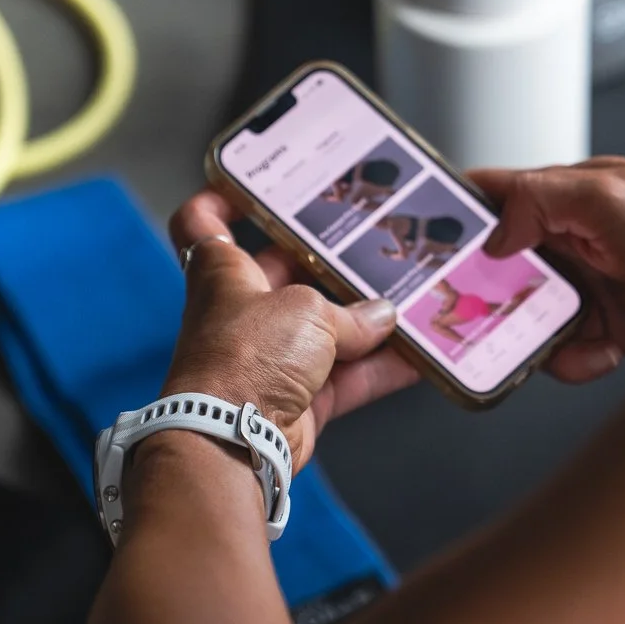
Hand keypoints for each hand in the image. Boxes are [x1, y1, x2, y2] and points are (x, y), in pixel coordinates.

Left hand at [165, 191, 417, 467]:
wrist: (232, 439)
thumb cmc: (246, 357)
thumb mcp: (306, 309)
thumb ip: (350, 312)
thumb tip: (381, 317)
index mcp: (224, 273)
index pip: (203, 223)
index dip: (223, 198)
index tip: (255, 184)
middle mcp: (244, 314)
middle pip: (286, 274)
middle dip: (330, 262)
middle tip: (372, 244)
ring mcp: (271, 359)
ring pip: (327, 331)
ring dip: (368, 322)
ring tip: (411, 299)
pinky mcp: (297, 400)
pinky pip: (348, 379)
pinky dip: (382, 371)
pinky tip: (421, 358)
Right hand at [475, 158, 624, 383]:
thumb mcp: (606, 198)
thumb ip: (538, 200)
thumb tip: (491, 233)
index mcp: (562, 197)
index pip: (490, 198)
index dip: (454, 218)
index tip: (423, 246)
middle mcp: (568, 241)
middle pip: (496, 270)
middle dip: (484, 296)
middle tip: (476, 316)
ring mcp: (585, 286)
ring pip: (525, 318)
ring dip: (533, 336)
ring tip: (559, 338)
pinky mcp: (605, 328)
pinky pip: (565, 352)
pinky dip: (576, 359)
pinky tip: (603, 351)